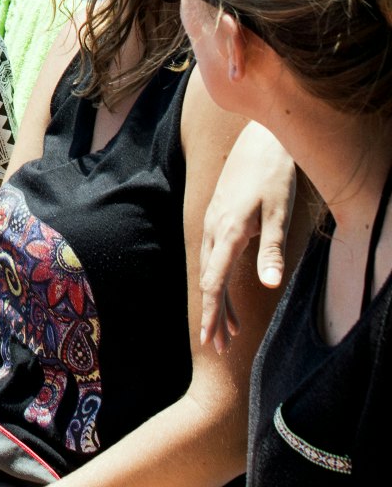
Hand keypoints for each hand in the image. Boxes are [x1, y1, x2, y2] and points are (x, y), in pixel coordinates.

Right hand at [199, 122, 296, 351]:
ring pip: (211, 270)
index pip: (214, 282)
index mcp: (227, 232)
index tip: (210, 340)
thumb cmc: (273, 177)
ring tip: (230, 329)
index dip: (212, 313)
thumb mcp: (280, 214)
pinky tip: (228, 290)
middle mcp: (214, 229)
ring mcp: (213, 223)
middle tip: (220, 347)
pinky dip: (221, 280)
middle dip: (214, 315)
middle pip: (209, 281)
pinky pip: (215, 257)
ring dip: (219, 301)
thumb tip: (269, 285)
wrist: (260, 141)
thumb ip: (272, 251)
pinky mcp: (218, 218)